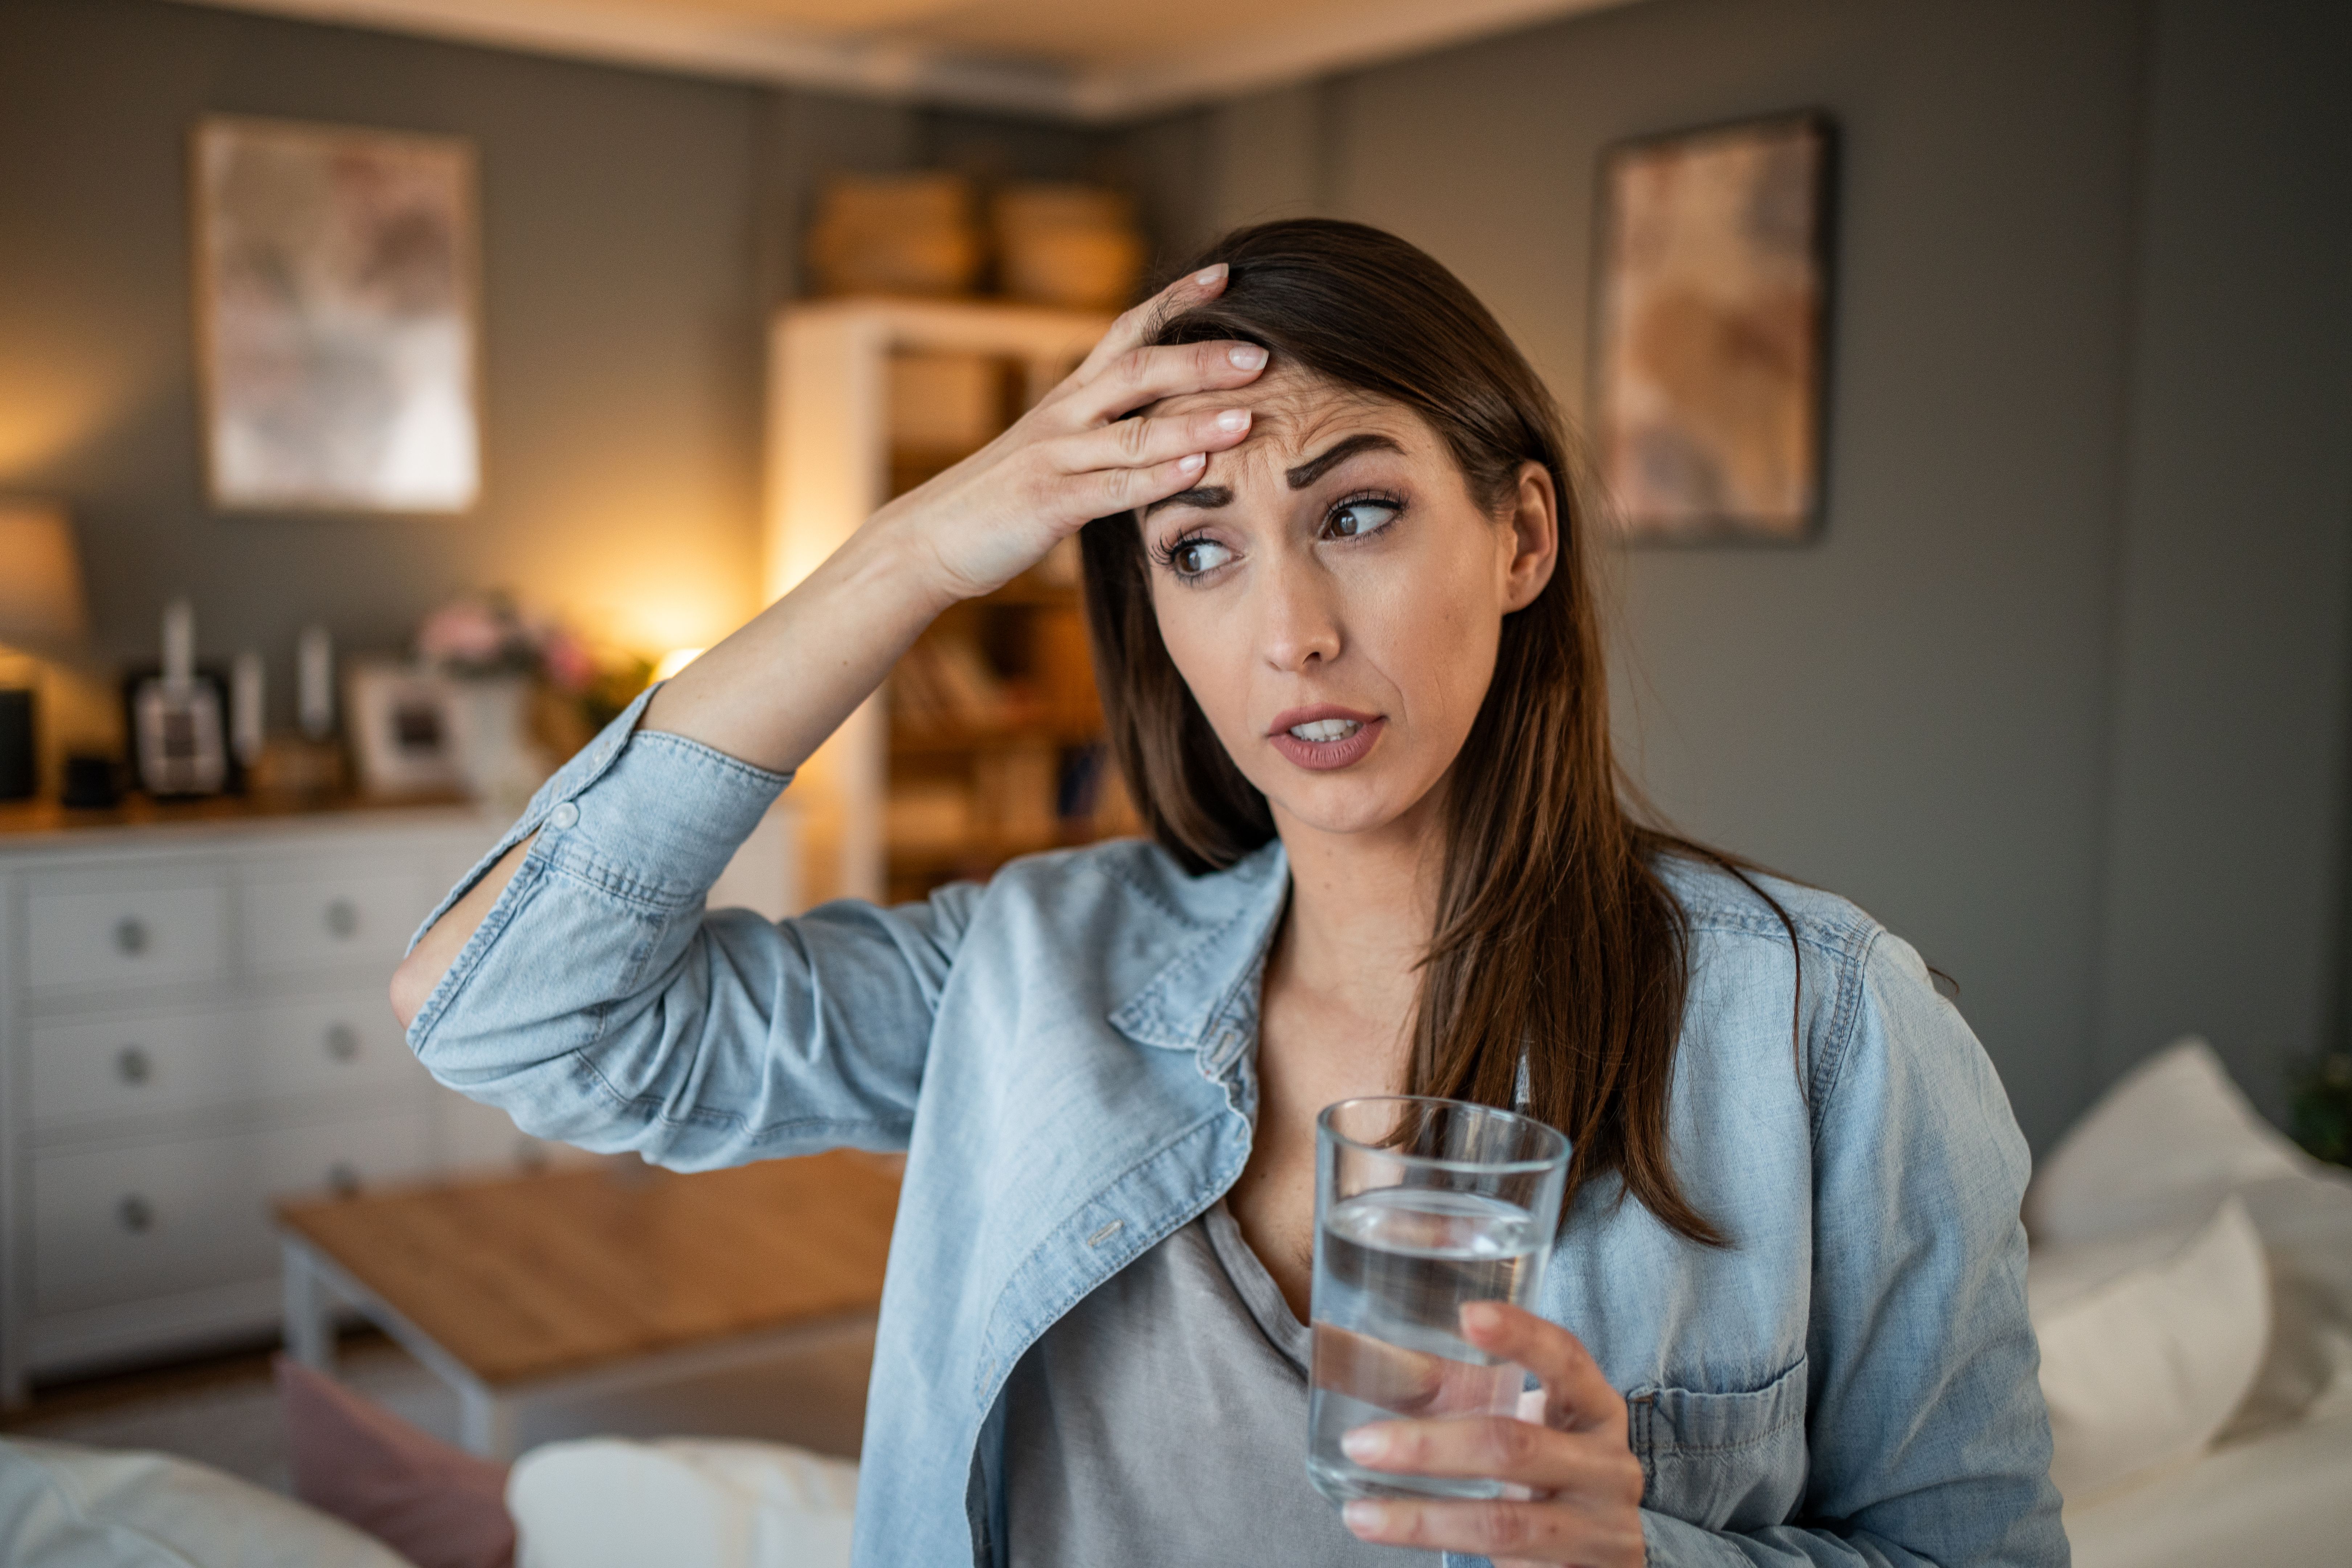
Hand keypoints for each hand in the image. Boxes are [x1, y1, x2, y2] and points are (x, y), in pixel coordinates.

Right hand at [869, 262, 1269, 604]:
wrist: (931, 538)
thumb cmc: (1003, 496)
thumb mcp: (1057, 446)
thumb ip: (1105, 423)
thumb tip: (1167, 408)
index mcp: (1071, 395)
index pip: (1128, 331)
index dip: (1176, 300)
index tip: (1228, 274)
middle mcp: (1064, 414)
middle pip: (1139, 370)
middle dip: (1202, 358)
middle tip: (1262, 353)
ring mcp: (1055, 457)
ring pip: (1134, 431)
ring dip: (1194, 423)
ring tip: (1247, 417)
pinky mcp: (1048, 503)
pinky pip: (1112, 488)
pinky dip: (1158, 479)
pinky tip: (1200, 472)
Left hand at [1336, 1303, 1645, 1566]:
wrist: (1602, 1553)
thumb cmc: (1548, 1466)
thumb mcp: (1517, 1421)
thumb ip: (1454, 1392)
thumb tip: (1355, 1353)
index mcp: (1595, 1408)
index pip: (1567, 1358)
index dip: (1522, 1335)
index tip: (1468, 1314)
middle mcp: (1608, 1466)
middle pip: (1515, 1447)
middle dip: (1430, 1447)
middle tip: (1361, 1443)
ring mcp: (1600, 1530)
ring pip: (1504, 1523)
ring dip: (1422, 1520)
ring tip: (1360, 1515)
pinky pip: (1507, 1565)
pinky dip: (1446, 1554)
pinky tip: (1397, 1541)